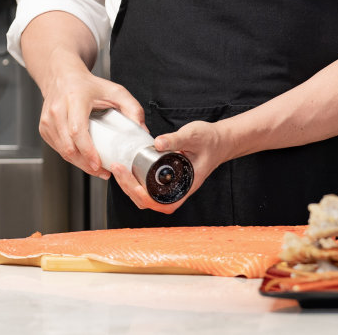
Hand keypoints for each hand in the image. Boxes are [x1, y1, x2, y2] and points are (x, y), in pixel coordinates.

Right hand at [36, 52, 145, 178]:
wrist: (62, 77)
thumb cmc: (88, 85)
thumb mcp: (115, 91)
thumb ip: (132, 108)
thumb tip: (142, 130)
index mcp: (75, 98)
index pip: (77, 130)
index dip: (87, 151)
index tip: (98, 164)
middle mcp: (57, 110)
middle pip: (68, 146)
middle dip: (85, 164)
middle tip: (102, 171)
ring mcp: (47, 120)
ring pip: (62, 151)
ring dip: (79, 163)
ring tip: (96, 167)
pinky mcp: (43, 129)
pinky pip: (57, 149)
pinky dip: (71, 157)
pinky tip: (83, 158)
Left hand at [109, 119, 232, 213]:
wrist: (219, 141)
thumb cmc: (210, 141)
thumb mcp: (194, 135)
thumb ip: (177, 139)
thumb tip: (158, 143)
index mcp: (186, 186)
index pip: (161, 202)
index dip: (142, 195)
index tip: (130, 179)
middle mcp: (178, 190)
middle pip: (148, 202)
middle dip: (129, 187)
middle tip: (118, 168)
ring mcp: (172, 187)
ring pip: (146, 197)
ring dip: (130, 186)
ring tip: (119, 169)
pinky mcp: (167, 181)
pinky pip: (148, 188)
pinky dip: (135, 181)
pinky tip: (128, 169)